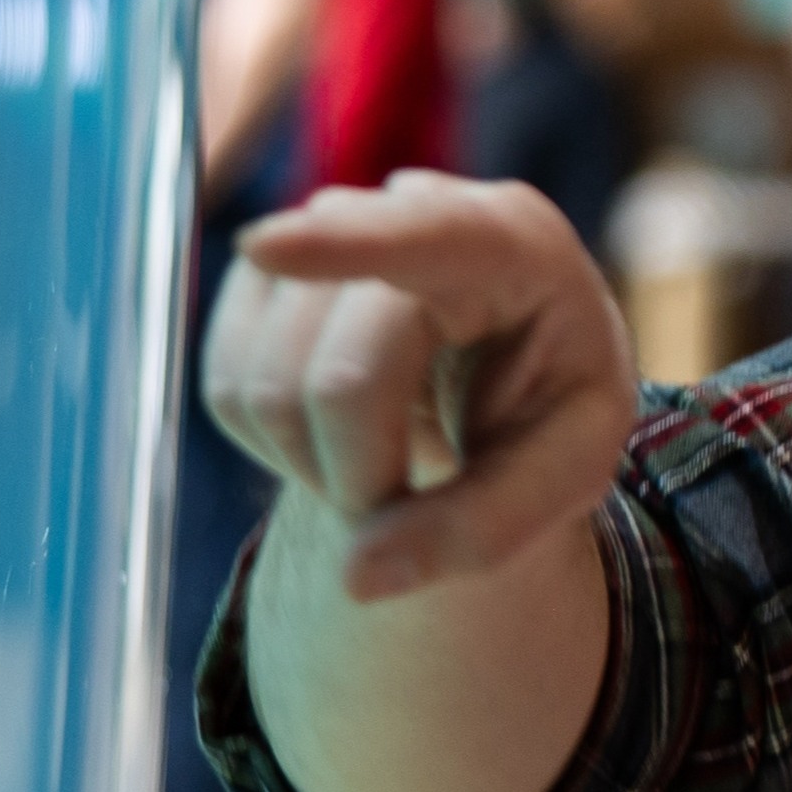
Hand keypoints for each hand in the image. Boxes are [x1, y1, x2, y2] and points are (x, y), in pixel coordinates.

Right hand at [209, 173, 637, 601]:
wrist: (509, 364)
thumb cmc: (552, 405)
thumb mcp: (565, 473)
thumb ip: (482, 530)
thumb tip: (360, 578)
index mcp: (518, 247)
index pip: (428, 240)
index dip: (344, 246)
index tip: (265, 247)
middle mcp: (415, 213)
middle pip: (340, 378)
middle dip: (364, 472)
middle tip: (407, 496)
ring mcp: (328, 234)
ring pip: (262, 384)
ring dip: (314, 460)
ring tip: (387, 451)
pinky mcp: (266, 271)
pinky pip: (226, 382)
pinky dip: (273, 437)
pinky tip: (338, 425)